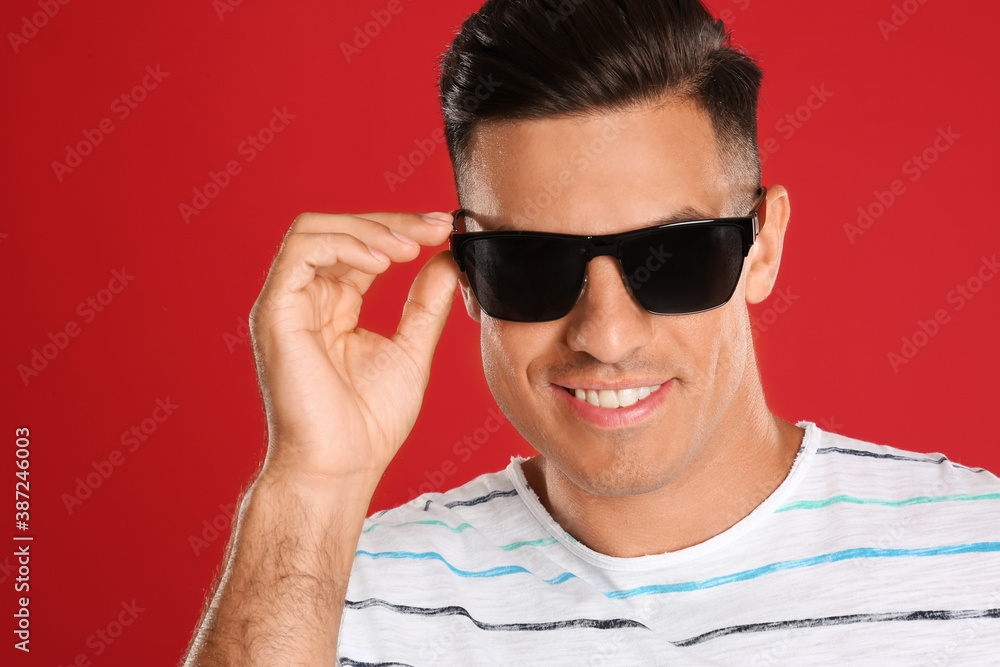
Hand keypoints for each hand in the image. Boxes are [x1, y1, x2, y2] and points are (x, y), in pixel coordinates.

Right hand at [248, 211, 458, 485]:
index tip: (444, 227)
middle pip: (339, 229)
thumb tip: (446, 259)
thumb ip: (426, 303)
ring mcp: (286, 304)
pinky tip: (382, 262)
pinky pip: (301, 251)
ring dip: (367, 229)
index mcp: (333, 307)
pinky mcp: (275, 312)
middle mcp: (305, 300)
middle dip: (391, 222)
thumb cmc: (369, 423)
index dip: (401, 230)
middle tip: (436, 226)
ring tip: (409, 248)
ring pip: (314, 230)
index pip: (361, 248)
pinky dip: (344, 245)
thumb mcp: (411, 349)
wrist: (341, 466)